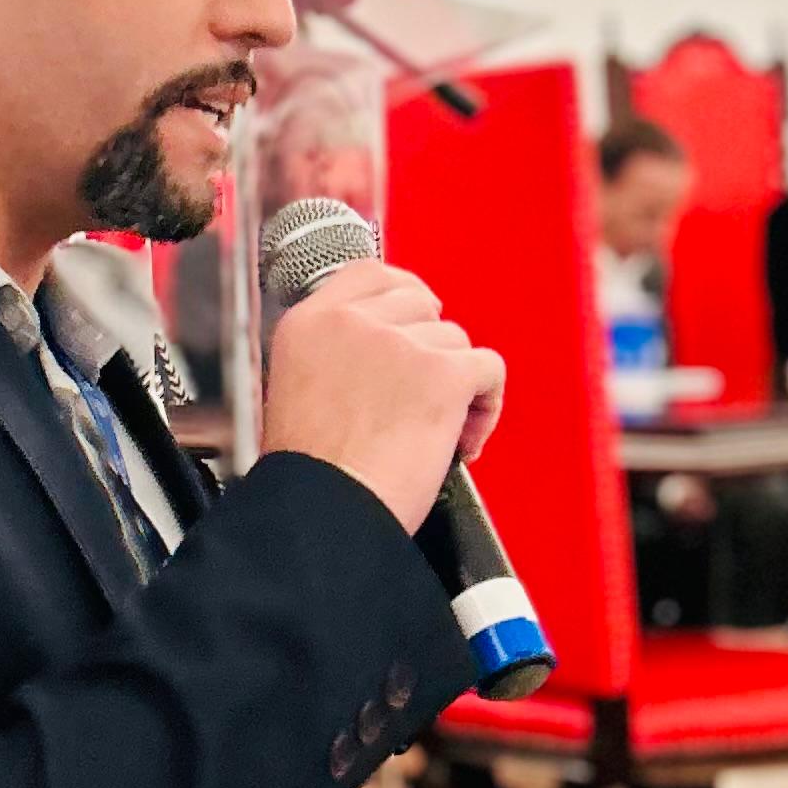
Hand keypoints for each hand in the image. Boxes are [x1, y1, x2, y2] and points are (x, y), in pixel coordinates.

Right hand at [263, 259, 505, 534]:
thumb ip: (337, 354)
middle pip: (421, 303)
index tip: (419, 319)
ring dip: (457, 385)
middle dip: (431, 346)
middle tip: (424, 395)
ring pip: (455, 341)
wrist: (326, 513)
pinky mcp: (442, 373)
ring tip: (437, 434)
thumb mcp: (299, 390)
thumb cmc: (315, 477)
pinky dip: (487, 405)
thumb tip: (388, 346)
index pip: (371, 274)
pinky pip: (488, 368)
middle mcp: (351, 322)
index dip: (404, 296)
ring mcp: (399, 343)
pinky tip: (463, 439)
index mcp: (309, 323)